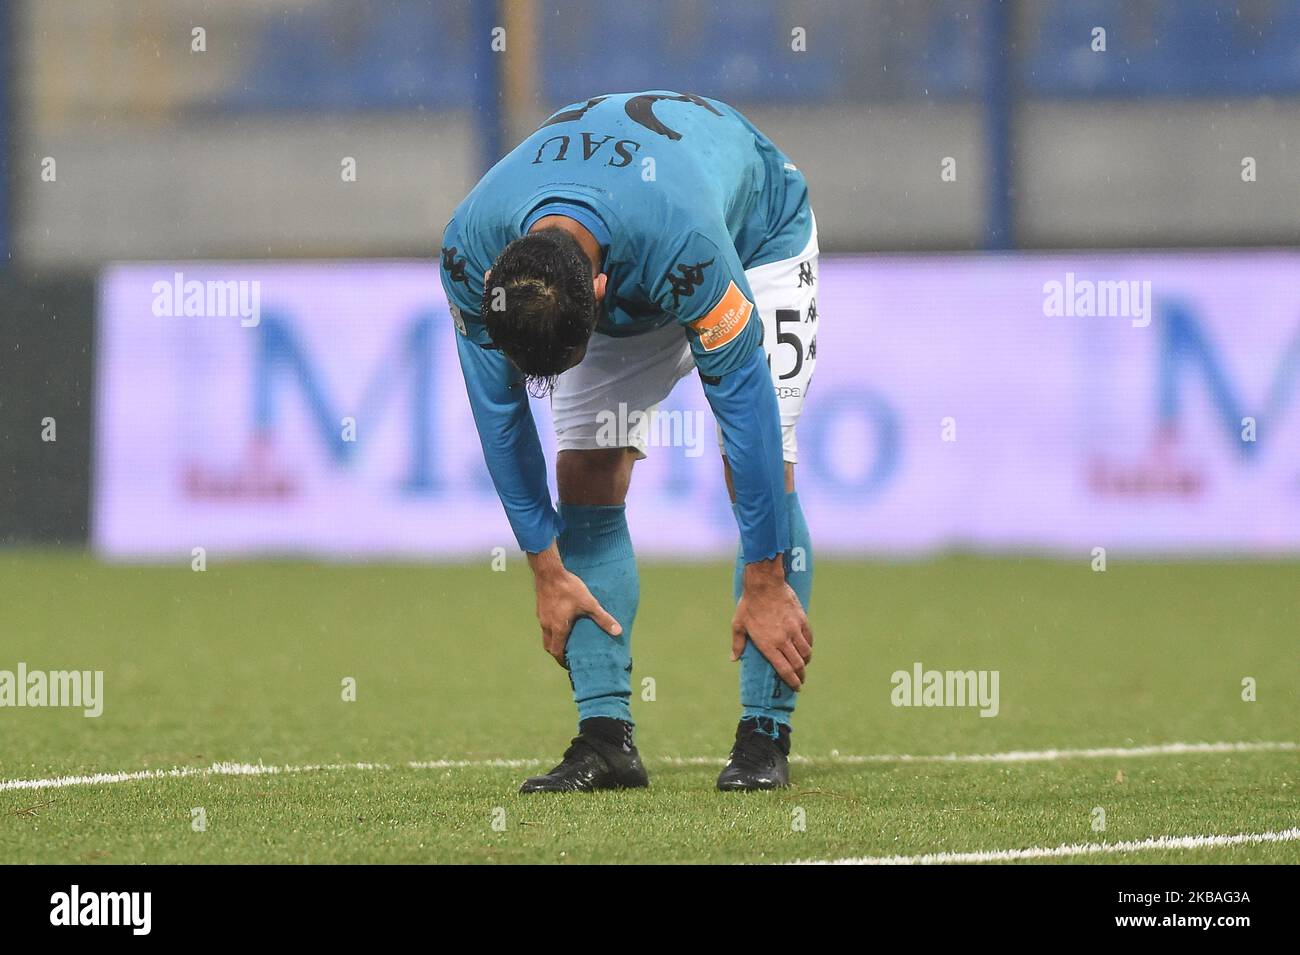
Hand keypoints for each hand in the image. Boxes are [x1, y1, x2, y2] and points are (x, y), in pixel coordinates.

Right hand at [527, 542, 621, 666]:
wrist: (549, 572)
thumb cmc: (569, 588)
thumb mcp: (589, 603)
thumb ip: (603, 618)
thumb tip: (618, 631)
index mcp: (557, 628)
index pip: (557, 652)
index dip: (563, 661)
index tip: (571, 665)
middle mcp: (547, 625)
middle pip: (549, 646)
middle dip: (558, 653)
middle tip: (568, 655)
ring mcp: (541, 616)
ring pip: (546, 635)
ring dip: (554, 640)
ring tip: (566, 639)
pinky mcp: (540, 608)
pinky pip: (544, 624)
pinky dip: (552, 628)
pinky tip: (561, 620)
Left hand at [731, 556, 812, 689]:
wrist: (764, 583)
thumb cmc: (749, 604)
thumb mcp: (738, 625)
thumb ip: (738, 644)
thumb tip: (734, 659)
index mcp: (767, 644)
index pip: (784, 670)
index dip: (792, 682)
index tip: (796, 687)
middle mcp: (782, 640)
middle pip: (797, 664)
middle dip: (801, 676)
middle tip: (800, 680)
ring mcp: (793, 630)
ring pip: (805, 652)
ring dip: (805, 661)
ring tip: (803, 665)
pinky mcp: (801, 619)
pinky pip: (809, 638)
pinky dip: (809, 646)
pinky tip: (806, 648)